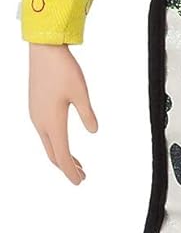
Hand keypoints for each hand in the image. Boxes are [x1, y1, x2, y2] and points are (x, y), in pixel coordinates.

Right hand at [28, 43, 97, 184]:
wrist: (44, 50)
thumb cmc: (63, 70)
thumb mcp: (81, 93)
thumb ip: (87, 114)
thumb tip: (94, 131)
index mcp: (53, 122)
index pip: (62, 156)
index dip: (71, 172)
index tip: (79, 182)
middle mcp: (41, 122)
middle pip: (53, 154)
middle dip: (66, 167)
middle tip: (81, 176)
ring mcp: (36, 115)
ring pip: (48, 143)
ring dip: (61, 155)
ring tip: (76, 162)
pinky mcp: (36, 107)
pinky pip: (44, 133)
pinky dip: (55, 143)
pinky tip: (63, 140)